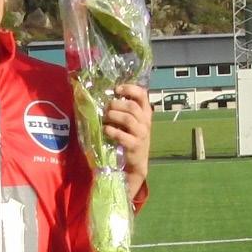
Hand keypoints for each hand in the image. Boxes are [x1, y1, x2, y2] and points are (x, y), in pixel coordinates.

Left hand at [103, 83, 150, 198]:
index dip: (130, 89)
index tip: (117, 89)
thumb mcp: (133, 123)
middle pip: (132, 106)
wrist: (136, 162)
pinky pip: (122, 135)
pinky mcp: (134, 146)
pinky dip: (111, 131)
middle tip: (107, 108)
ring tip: (105, 119)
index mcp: (146, 113)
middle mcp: (145, 122)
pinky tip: (105, 130)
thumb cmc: (131, 138)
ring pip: (128, 119)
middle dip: (116, 105)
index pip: (142, 95)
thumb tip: (109, 98)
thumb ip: (126, 111)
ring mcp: (141, 134)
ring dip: (113, 116)